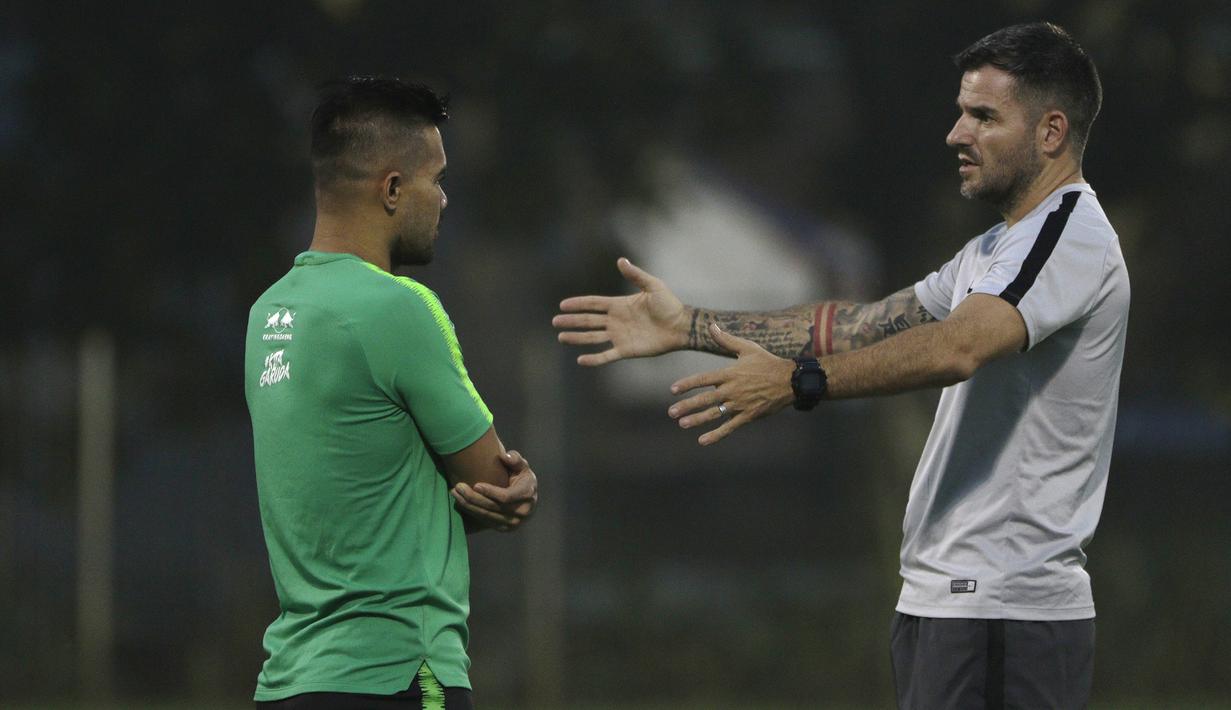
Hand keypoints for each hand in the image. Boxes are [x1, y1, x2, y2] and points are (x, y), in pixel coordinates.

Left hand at [451, 450, 537, 531]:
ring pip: (486, 516)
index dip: (490, 492)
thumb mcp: (522, 466)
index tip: (475, 484)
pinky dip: (471, 512)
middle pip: (493, 508)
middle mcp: (523, 511)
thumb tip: (504, 456)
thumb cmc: (522, 477)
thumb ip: (515, 459)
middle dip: (473, 498)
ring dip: (468, 506)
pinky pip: (485, 522)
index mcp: (528, 494)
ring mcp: (513, 523)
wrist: (528, 497)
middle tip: (457, 487)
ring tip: (454, 493)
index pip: (506, 497)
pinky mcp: (504, 528)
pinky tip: (460, 502)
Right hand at [553, 257, 688, 365]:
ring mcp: (619, 336)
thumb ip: (635, 275)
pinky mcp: (626, 350)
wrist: (681, 326)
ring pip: (592, 337)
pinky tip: (581, 360)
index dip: (578, 304)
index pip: (593, 304)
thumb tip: (621, 260)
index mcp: (619, 305)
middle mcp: (616, 321)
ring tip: (561, 337)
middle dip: (572, 321)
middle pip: (588, 321)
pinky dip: (594, 359)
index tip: (563, 304)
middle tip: (555, 321)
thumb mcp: (652, 286)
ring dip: (577, 338)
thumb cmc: (669, 304)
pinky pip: (606, 355)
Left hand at [668, 323, 795, 445]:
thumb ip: (726, 340)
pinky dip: (716, 434)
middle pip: (706, 399)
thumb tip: (711, 325)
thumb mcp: (747, 348)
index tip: (673, 390)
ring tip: (682, 424)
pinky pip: (730, 427)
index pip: (704, 379)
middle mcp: (732, 390)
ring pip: (715, 414)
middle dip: (687, 406)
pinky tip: (703, 440)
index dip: (687, 384)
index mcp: (730, 373)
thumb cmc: (767, 363)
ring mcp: (740, 404)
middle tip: (672, 412)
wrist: (790, 380)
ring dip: (698, 420)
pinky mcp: (748, 415)